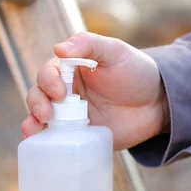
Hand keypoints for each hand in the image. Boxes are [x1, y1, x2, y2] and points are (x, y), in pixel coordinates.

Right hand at [22, 32, 168, 149]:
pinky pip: (58, 139)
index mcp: (71, 69)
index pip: (49, 73)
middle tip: (46, 113)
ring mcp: (71, 116)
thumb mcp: (116, 52)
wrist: (159, 104)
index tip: (59, 92)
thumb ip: (90, 45)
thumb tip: (59, 48)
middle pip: (39, 95)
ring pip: (42, 118)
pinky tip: (37, 145)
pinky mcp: (80, 136)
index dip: (48, 81)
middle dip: (37, 103)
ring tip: (32, 130)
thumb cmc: (137, 72)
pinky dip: (44, 142)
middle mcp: (66, 92)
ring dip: (32, 123)